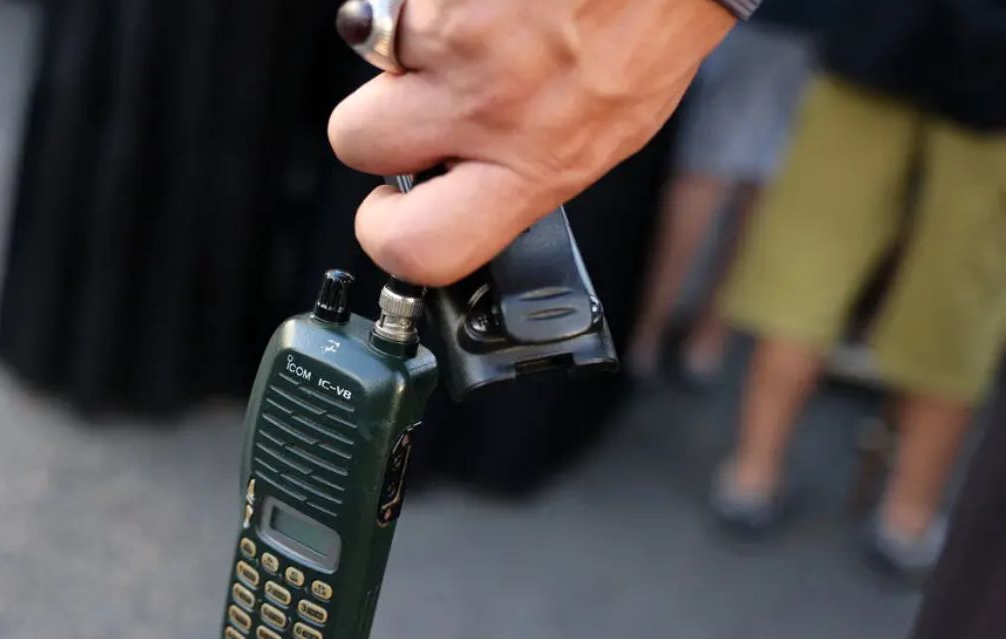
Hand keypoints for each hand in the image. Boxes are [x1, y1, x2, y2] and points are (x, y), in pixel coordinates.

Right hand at [329, 0, 733, 285]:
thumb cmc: (650, 23)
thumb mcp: (610, 133)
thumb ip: (528, 170)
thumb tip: (474, 187)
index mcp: (535, 164)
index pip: (422, 246)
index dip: (385, 234)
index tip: (388, 211)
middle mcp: (487, 107)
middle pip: (356, 142)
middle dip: (376, 123)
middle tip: (418, 108)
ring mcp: (455, 39)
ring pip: (369, 63)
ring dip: (406, 55)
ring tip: (470, 38)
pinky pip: (394, 8)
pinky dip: (428, 6)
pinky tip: (483, 3)